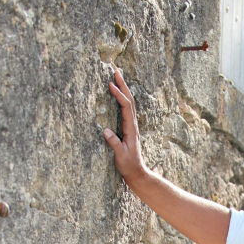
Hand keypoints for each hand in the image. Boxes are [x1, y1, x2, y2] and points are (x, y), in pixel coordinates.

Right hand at [102, 68, 147, 184]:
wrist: (137, 173)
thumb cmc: (128, 166)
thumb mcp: (121, 156)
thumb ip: (114, 144)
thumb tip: (106, 131)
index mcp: (130, 129)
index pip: (126, 107)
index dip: (119, 95)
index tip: (110, 84)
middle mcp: (133, 125)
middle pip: (130, 100)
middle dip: (123, 84)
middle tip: (116, 70)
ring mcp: (131, 126)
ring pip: (129, 103)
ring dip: (124, 89)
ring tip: (117, 76)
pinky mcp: (128, 128)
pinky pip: (126, 109)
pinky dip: (122, 98)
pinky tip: (118, 93)